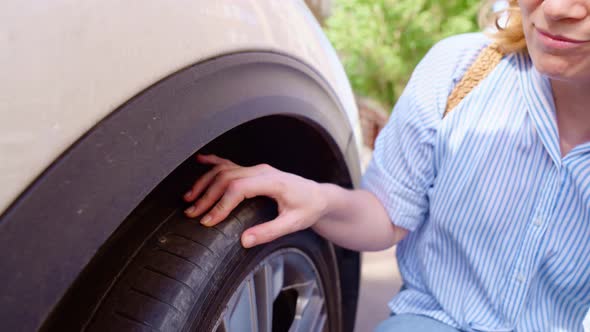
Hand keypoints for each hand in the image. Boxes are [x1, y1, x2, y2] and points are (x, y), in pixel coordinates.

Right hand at [183, 154, 326, 247]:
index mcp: (272, 181)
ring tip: (189, 199)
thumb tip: (244, 241)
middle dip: (206, 196)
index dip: (221, 204)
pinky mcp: (255, 170)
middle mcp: (262, 171)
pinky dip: (213, 162)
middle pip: (226, 177)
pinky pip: (230, 163)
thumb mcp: (292, 224)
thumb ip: (269, 232)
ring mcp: (257, 168)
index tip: (208, 220)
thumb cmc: (308, 209)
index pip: (238, 188)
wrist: (319, 197)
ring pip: (224, 170)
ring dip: (205, 182)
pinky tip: (200, 161)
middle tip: (192, 213)